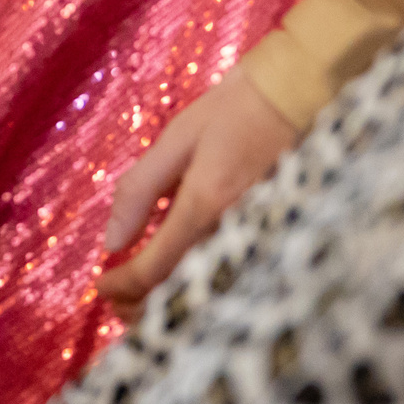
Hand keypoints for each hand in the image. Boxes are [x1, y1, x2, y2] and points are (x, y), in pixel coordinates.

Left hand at [96, 72, 297, 319]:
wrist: (301, 97)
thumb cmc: (234, 111)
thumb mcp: (176, 140)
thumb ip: (140, 190)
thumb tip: (111, 241)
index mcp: (205, 205)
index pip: (155, 269)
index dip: (123, 286)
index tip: (101, 286)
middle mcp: (235, 233)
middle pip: (181, 294)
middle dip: (142, 306)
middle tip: (116, 298)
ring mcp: (260, 241)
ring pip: (208, 295)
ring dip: (170, 303)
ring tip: (142, 299)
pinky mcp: (275, 239)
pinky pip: (232, 280)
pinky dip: (202, 290)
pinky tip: (184, 281)